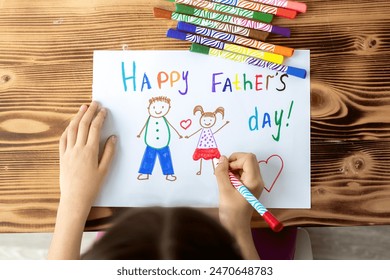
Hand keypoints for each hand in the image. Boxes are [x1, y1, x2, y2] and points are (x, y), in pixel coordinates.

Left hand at [59, 101, 115, 219]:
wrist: (74, 198)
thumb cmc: (92, 186)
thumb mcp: (104, 170)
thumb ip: (109, 152)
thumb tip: (113, 137)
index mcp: (90, 151)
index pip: (95, 129)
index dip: (100, 117)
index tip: (104, 110)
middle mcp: (77, 149)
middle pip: (83, 125)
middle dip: (89, 112)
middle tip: (95, 103)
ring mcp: (68, 152)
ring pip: (72, 129)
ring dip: (77, 116)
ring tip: (83, 108)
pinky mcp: (62, 156)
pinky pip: (63, 139)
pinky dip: (68, 129)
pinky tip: (72, 124)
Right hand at [214, 153, 263, 235]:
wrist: (236, 228)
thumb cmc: (232, 212)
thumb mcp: (224, 190)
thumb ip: (222, 173)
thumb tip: (221, 158)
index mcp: (254, 180)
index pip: (248, 158)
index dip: (235, 159)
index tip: (226, 170)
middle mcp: (257, 180)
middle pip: (248, 159)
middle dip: (234, 161)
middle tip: (224, 172)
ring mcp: (254, 183)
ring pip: (245, 165)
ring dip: (233, 168)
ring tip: (225, 179)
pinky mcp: (250, 186)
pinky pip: (243, 173)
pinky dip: (234, 173)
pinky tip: (228, 183)